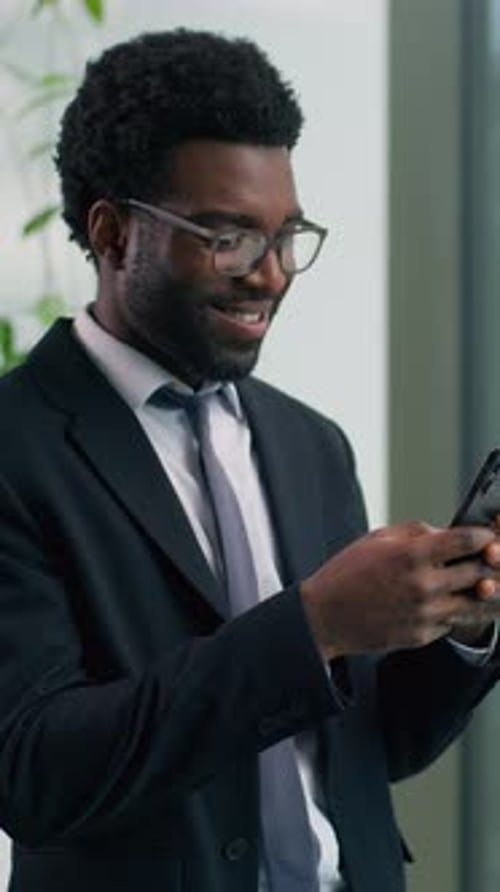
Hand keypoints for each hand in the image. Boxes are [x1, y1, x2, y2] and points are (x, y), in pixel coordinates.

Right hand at [301, 522, 499, 659]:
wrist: (324, 616)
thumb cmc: (347, 572)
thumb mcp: (378, 538)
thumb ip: (417, 532)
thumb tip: (447, 534)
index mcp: (411, 555)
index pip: (466, 541)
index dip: (483, 536)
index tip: (487, 536)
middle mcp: (423, 586)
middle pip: (477, 572)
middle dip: (488, 562)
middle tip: (492, 558)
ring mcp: (425, 614)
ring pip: (473, 603)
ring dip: (480, 591)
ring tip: (483, 582)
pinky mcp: (422, 635)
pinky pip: (451, 621)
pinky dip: (455, 610)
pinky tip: (452, 601)